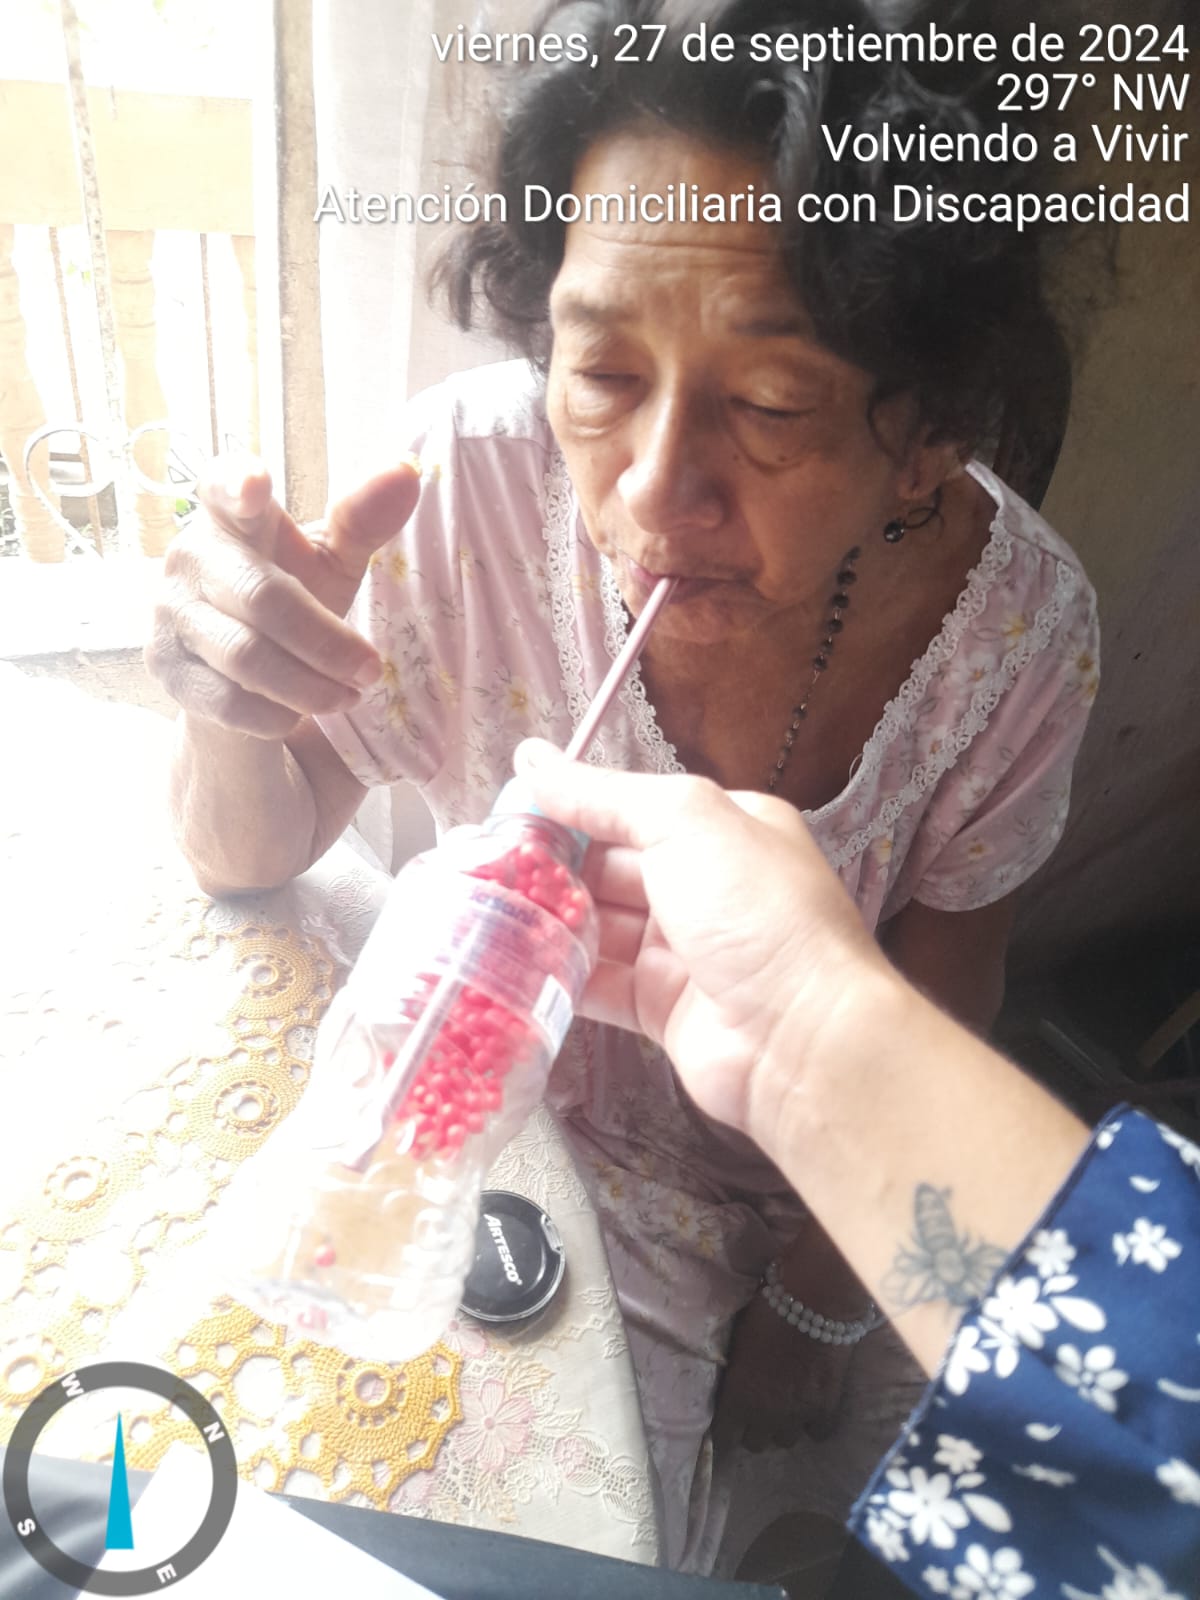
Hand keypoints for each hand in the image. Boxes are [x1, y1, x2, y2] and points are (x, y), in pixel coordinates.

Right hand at [146, 455, 420, 738]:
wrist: (238, 670)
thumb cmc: (293, 594)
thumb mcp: (331, 560)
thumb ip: (363, 520)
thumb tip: (407, 472)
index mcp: (230, 515)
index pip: (222, 487)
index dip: (237, 483)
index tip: (256, 483)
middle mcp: (188, 556)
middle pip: (261, 597)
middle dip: (326, 642)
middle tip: (371, 670)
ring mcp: (168, 612)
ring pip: (246, 656)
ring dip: (310, 686)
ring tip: (348, 695)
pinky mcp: (163, 667)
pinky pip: (226, 700)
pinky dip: (275, 714)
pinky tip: (298, 715)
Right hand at [513, 740, 889, 1141]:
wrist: (801, 1036)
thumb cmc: (754, 911)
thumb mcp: (683, 822)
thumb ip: (602, 795)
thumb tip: (531, 759)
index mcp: (723, 829)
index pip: (633, 809)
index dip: (571, 810)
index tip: (506, 815)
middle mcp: (706, 885)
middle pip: (612, 868)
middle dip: (553, 868)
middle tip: (480, 868)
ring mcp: (685, 951)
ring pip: (602, 927)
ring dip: (551, 921)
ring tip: (483, 914)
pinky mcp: (663, 1008)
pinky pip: (602, 984)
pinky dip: (562, 975)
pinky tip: (513, 965)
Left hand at [720, 1292, 852, 1450]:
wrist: (815, 1303)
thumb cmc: (769, 1310)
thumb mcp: (739, 1339)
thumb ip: (736, 1369)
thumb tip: (732, 1379)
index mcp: (738, 1395)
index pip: (724, 1436)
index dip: (726, 1430)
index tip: (728, 1422)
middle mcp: (766, 1413)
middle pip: (755, 1444)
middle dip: (753, 1428)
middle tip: (757, 1410)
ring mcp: (798, 1415)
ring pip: (785, 1441)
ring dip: (782, 1426)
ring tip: (785, 1408)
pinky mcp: (826, 1409)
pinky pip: (817, 1433)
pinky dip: (814, 1424)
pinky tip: (811, 1408)